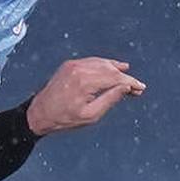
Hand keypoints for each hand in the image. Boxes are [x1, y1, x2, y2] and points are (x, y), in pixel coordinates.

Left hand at [25, 57, 144, 135]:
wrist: (39, 113)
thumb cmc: (65, 118)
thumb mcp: (91, 115)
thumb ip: (110, 99)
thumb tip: (126, 87)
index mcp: (85, 82)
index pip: (114, 77)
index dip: (130, 82)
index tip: (141, 88)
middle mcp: (79, 69)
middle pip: (109, 69)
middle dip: (125, 77)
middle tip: (137, 87)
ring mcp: (73, 65)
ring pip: (101, 63)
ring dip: (116, 69)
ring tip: (128, 75)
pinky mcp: (69, 65)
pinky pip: (91, 62)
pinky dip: (103, 65)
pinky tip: (112, 67)